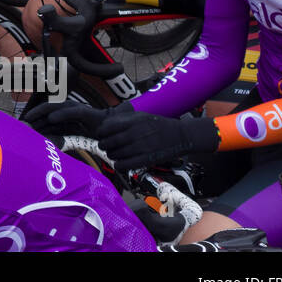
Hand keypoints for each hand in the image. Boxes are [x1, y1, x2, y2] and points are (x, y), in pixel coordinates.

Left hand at [24, 100, 131, 136]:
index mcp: (66, 116)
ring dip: (43, 111)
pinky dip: (61, 114)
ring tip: (30, 117)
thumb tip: (42, 143)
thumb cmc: (93, 135)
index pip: (47, 114)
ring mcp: (78, 110)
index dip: (35, 118)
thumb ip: (59, 138)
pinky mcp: (87, 113)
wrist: (115, 132)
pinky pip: (73, 112)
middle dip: (35, 114)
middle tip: (22, 121)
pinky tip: (51, 118)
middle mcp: (70, 110)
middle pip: (49, 109)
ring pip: (57, 107)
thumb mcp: (71, 137)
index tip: (22, 125)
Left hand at [96, 111, 220, 172]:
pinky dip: (118, 165)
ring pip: (116, 154)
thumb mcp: (142, 116)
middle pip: (109, 142)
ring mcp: (141, 147)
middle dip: (103, 145)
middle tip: (104, 146)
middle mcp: (136, 133)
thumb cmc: (160, 125)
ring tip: (112, 154)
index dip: (100, 132)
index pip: (107, 127)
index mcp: (133, 121)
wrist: (181, 136)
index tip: (100, 135)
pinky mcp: (147, 159)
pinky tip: (118, 164)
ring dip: (110, 155)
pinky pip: (126, 164)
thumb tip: (106, 124)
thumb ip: (124, 119)